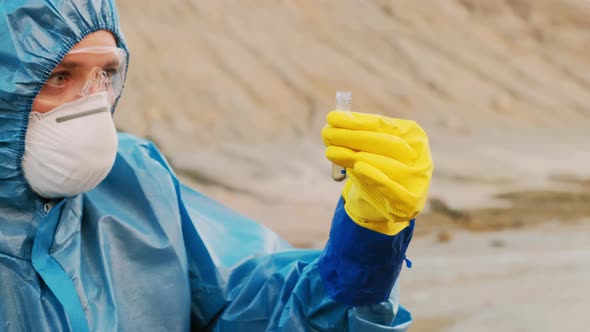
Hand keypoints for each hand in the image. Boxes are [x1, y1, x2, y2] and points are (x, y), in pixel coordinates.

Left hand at [322, 111, 432, 234]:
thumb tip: (334, 118)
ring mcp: (418, 180)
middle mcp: (419, 155)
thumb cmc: (377, 168)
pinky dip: (374, 177)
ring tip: (330, 152)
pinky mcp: (410, 202)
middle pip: (386, 143)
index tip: (331, 117)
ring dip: (355, 156)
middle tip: (326, 134)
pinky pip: (391, 188)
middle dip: (353, 137)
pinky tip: (357, 168)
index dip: (357, 121)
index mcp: (413, 135)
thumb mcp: (370, 148)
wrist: (387, 204)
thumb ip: (358, 134)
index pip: (383, 124)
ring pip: (385, 164)